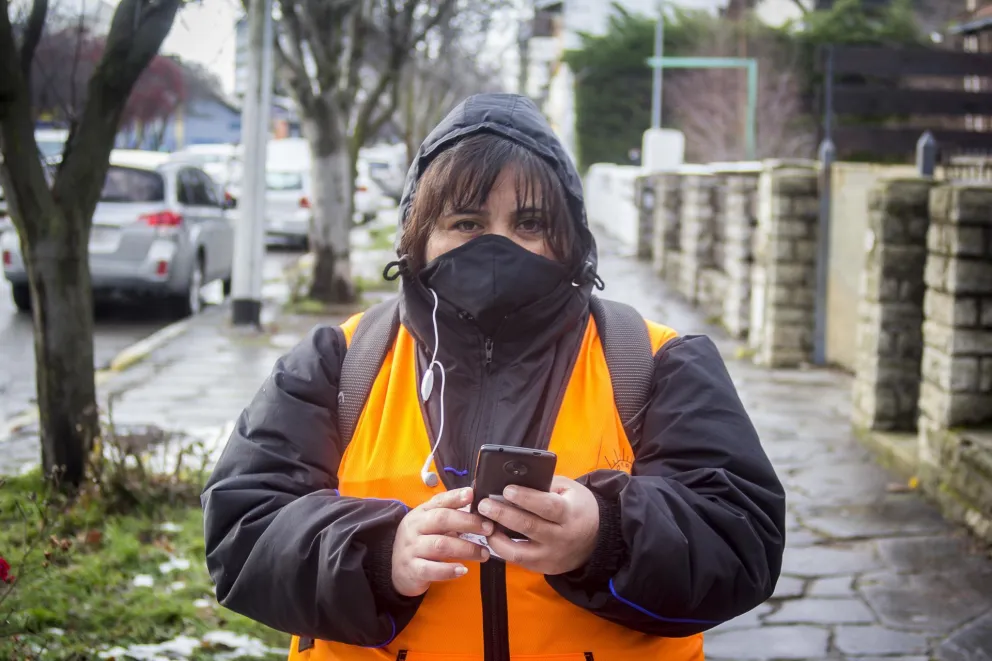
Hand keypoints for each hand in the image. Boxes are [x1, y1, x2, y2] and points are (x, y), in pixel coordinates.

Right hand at [391, 487, 492, 596]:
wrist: (397, 571)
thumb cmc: (420, 543)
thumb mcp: (429, 524)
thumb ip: (448, 513)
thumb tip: (474, 500)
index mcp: (420, 514)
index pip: (439, 501)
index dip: (456, 497)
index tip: (472, 495)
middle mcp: (414, 528)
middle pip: (441, 520)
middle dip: (468, 523)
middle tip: (488, 528)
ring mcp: (411, 549)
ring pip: (440, 545)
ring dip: (466, 549)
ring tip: (484, 554)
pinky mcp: (412, 570)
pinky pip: (432, 569)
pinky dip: (449, 570)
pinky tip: (463, 570)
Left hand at [480, 476, 599, 575]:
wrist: (597, 539)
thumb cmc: (578, 507)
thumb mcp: (568, 489)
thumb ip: (544, 485)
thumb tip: (513, 481)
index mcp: (569, 513)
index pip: (547, 507)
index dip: (526, 498)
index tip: (507, 489)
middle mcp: (561, 538)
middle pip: (529, 527)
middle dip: (503, 515)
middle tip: (483, 505)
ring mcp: (551, 556)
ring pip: (519, 552)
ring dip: (497, 538)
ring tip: (483, 524)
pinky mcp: (543, 568)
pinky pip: (518, 560)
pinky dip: (502, 549)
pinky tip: (492, 535)